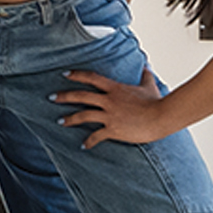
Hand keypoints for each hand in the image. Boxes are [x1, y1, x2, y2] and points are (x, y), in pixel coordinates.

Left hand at [56, 65, 177, 149]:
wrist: (161, 117)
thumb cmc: (156, 102)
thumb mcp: (149, 85)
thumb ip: (144, 75)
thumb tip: (145, 66)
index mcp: (115, 88)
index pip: (91, 78)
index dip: (77, 75)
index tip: (65, 74)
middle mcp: (109, 100)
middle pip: (81, 96)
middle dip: (64, 96)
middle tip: (51, 97)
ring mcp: (110, 115)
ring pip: (84, 115)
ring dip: (70, 118)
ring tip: (60, 121)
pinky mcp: (113, 130)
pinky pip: (96, 136)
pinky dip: (88, 142)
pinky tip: (83, 146)